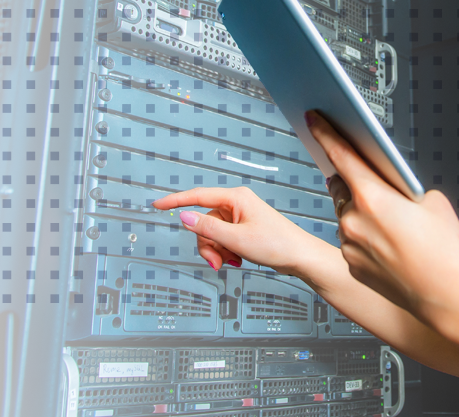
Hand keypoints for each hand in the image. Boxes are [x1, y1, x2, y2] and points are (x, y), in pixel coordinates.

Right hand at [151, 187, 329, 273]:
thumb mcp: (236, 239)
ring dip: (216, 250)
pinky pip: (223, 239)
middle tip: (216, 261)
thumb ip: (208, 228)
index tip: (158, 205)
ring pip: (212, 233)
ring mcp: (240, 217)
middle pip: (204, 222)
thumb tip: (184, 217)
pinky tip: (237, 260)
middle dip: (206, 244)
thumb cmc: (277, 244)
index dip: (176, 202)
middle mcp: (237, 204)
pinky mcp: (244, 228)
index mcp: (236, 198)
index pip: (198, 196)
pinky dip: (225, 251)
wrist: (300, 257)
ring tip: (230, 261)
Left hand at [307, 110, 458, 319]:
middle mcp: (354, 219)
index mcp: (373, 196)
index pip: (341, 154)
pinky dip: (363, 239)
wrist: (446, 293)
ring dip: (359, 213)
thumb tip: (393, 190)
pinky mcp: (352, 266)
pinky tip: (388, 246)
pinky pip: (352, 243)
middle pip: (340, 187)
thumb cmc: (443, 249)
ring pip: (346, 218)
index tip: (313, 119)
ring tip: (390, 224)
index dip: (325, 133)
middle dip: (350, 181)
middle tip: (368, 181)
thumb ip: (404, 188)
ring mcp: (350, 244)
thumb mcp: (432, 201)